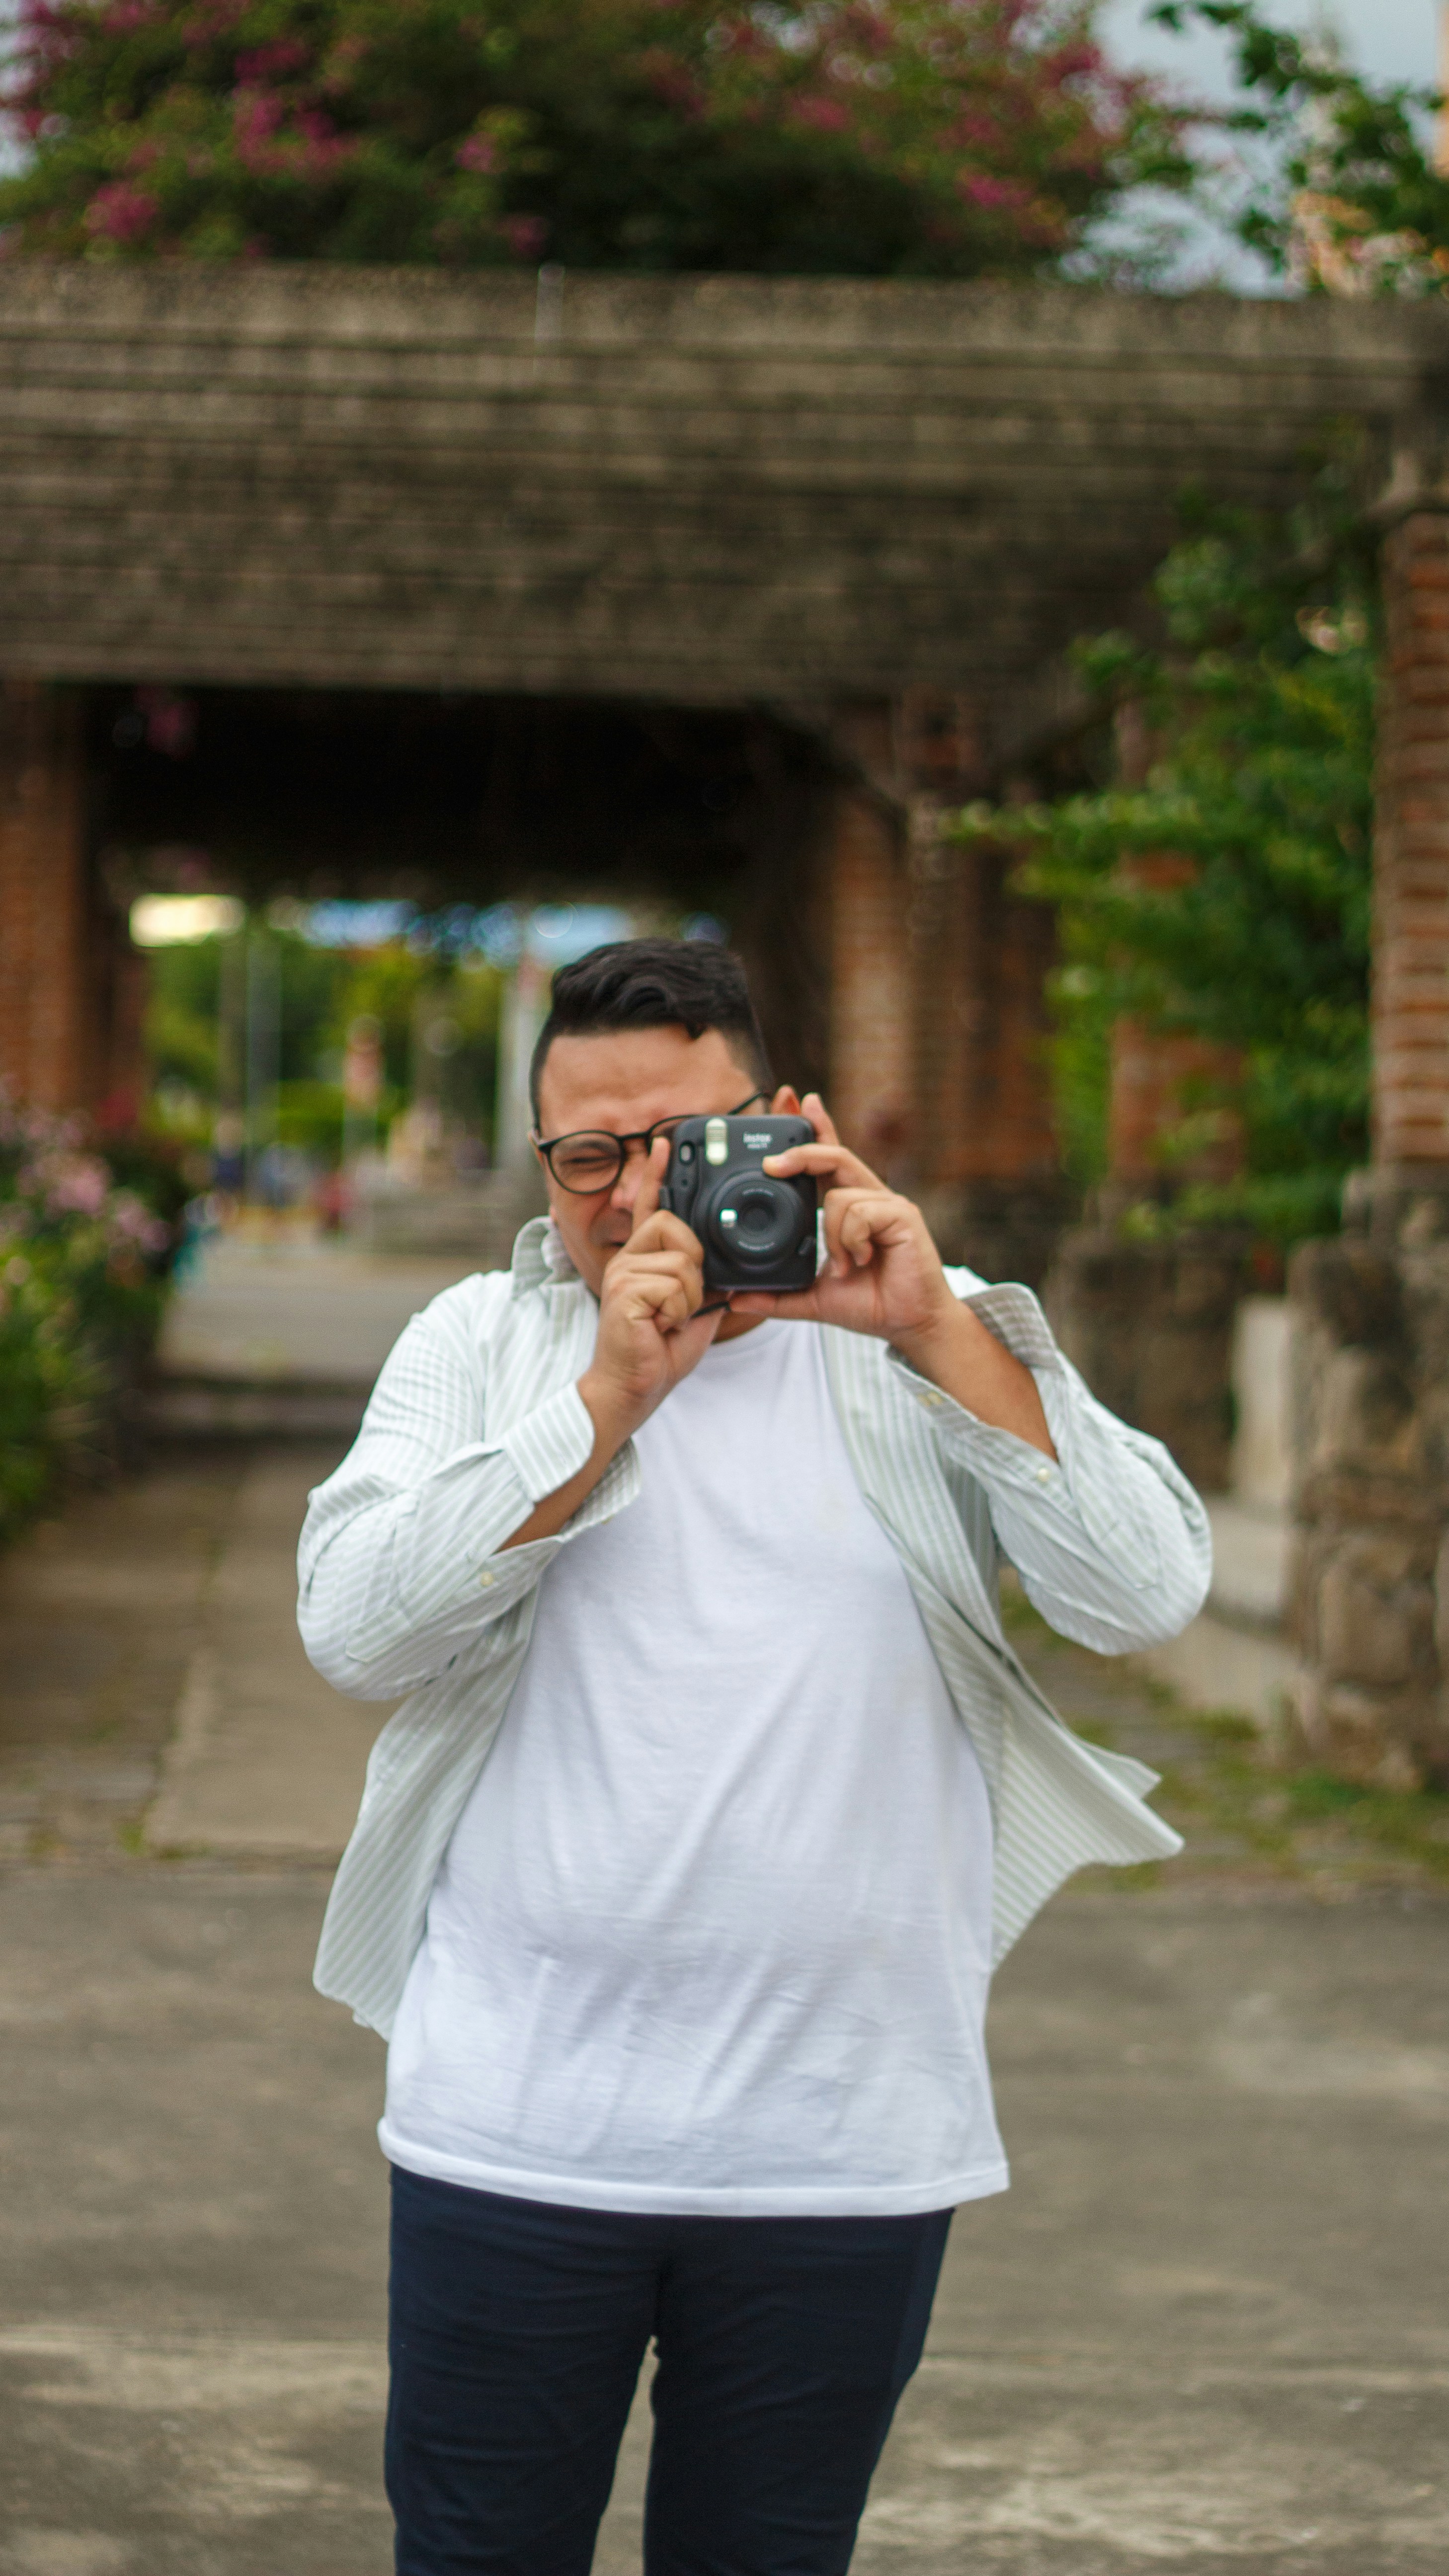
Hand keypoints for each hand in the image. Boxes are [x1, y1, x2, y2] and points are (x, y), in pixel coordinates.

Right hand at [578, 1137, 721, 1444]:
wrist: (631, 1390)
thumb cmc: (658, 1354)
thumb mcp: (693, 1313)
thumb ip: (705, 1287)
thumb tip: (728, 1275)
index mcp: (641, 1260)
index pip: (651, 1208)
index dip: (658, 1175)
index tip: (665, 1143)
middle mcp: (628, 1260)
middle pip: (676, 1227)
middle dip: (694, 1265)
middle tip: (680, 1303)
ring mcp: (622, 1273)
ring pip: (683, 1262)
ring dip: (690, 1298)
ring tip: (669, 1321)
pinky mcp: (624, 1291)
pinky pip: (675, 1286)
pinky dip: (680, 1312)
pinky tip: (660, 1327)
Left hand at [730, 1095, 1054, 1454]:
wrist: (909, 1326)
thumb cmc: (870, 1305)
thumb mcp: (813, 1298)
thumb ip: (777, 1295)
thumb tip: (736, 1298)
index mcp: (850, 1208)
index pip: (829, 1160)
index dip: (816, 1129)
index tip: (797, 1102)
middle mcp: (870, 1198)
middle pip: (834, 1155)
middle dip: (803, 1149)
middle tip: (770, 1164)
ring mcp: (888, 1204)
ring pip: (838, 1195)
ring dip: (832, 1236)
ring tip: (845, 1265)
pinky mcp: (902, 1215)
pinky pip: (858, 1212)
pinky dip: (850, 1240)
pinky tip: (860, 1262)